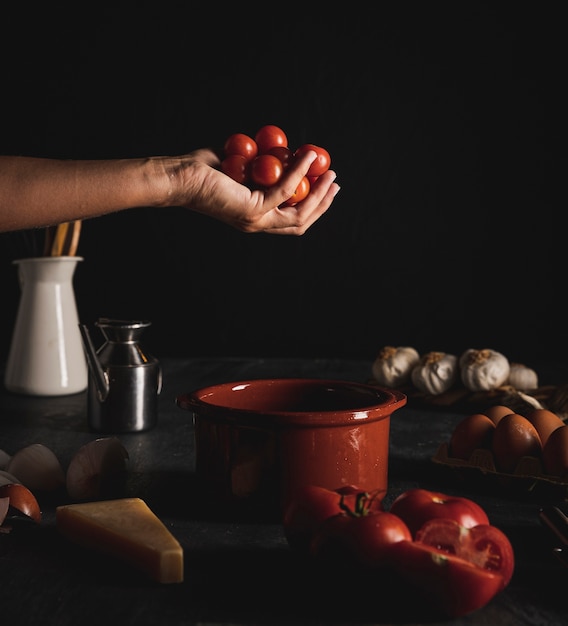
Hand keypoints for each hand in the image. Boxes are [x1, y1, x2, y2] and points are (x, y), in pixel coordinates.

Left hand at [171, 148, 339, 234]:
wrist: (180, 177)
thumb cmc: (202, 170)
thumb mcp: (239, 167)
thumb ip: (260, 165)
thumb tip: (278, 150)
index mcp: (256, 218)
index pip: (292, 219)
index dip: (313, 205)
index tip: (325, 185)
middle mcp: (258, 224)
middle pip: (301, 221)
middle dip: (323, 202)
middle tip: (334, 180)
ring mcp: (256, 220)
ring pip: (299, 212)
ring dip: (318, 192)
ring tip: (328, 171)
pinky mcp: (253, 208)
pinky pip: (284, 190)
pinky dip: (299, 173)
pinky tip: (306, 157)